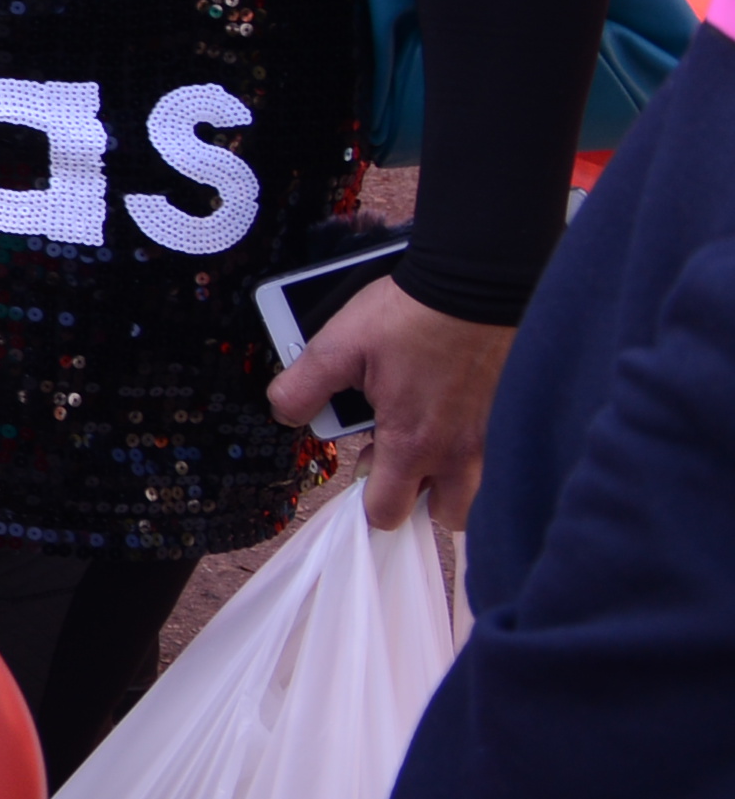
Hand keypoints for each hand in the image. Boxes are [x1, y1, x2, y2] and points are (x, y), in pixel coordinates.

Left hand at [273, 274, 518, 529]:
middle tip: (399, 455)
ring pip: (477, 487)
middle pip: (445, 514)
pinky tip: (457, 411)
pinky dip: (476, 446)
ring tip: (429, 434)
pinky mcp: (515, 416)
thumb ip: (302, 388)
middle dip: (421, 498)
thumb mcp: (337, 346)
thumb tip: (284, 414)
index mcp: (413, 443)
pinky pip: (500, 453)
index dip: (369, 502)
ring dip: (452, 475)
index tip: (363, 471)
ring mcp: (494, 437)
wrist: (476, 284)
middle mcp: (461, 452)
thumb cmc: (411, 315)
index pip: (388, 512)